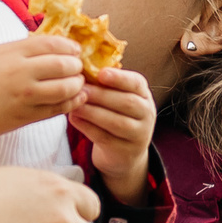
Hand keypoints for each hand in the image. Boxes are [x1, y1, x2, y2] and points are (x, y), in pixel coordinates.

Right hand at [0, 36, 85, 151]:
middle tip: (78, 68)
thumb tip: (52, 46)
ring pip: (65, 89)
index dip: (70, 47)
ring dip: (77, 86)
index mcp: (13, 52)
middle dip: (77, 67)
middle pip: (64, 65)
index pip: (53, 44)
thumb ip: (23, 49)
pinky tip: (75, 99)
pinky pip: (57, 110)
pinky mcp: (26, 117)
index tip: (76, 51)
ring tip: (77, 84)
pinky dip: (71, 103)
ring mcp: (25, 96)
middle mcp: (21, 72)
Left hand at [69, 65, 155, 202]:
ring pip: (117, 122)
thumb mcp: (116, 98)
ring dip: (93, 112)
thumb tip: (79, 69)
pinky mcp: (126, 152)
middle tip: (80, 89)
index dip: (119, 78)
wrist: (124, 152)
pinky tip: (74, 119)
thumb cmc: (115, 116)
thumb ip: (104, 86)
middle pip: (127, 103)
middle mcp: (146, 114)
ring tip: (75, 105)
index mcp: (143, 94)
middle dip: (101, 95)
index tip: (101, 73)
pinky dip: (88, 128)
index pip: (136, 83)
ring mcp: (139, 135)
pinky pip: (106, 138)